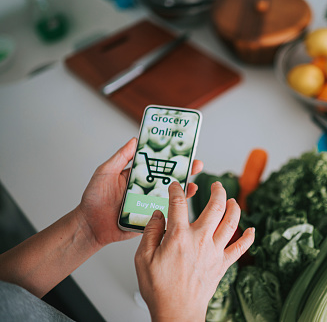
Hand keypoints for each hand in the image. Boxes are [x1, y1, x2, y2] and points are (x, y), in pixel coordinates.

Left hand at [75, 138, 203, 247]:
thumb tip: (135, 140)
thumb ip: (121, 157)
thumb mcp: (105, 172)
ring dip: (184, 190)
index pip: (158, 163)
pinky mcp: (150, 218)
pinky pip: (165, 213)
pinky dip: (176, 209)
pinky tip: (183, 204)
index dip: (171, 157)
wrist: (90, 226)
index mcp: (138, 175)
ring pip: (171, 196)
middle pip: (170, 178)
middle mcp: (146, 188)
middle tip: (197, 164)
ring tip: (193, 185)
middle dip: (185, 171)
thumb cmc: (94, 199)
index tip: (184, 150)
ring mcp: (149, 203)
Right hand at [135, 182, 254, 321]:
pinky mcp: (222, 263)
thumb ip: (150, 232)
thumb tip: (158, 215)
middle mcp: (200, 240)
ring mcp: (214, 251)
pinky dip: (249, 237)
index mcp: (179, 236)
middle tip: (216, 184)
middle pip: (215, 206)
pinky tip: (252, 230)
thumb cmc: (159, 289)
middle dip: (217, 191)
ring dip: (234, 207)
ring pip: (231, 222)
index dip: (177, 190)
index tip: (176, 187)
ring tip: (232, 200)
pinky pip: (241, 248)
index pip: (179, 203)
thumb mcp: (143, 259)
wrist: (177, 313)